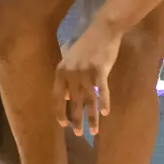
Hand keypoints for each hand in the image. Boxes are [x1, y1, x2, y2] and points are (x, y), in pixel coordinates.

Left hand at [54, 21, 119, 136]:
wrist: (103, 29)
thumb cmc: (88, 44)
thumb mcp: (71, 59)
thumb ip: (67, 77)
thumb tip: (67, 97)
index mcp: (61, 71)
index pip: (57, 97)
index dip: (60, 112)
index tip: (63, 125)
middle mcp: (71, 73)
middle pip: (73, 102)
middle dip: (76, 120)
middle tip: (78, 135)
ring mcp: (85, 72)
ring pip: (88, 100)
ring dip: (91, 118)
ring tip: (94, 131)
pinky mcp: (99, 70)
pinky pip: (101, 91)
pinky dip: (104, 102)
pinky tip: (106, 113)